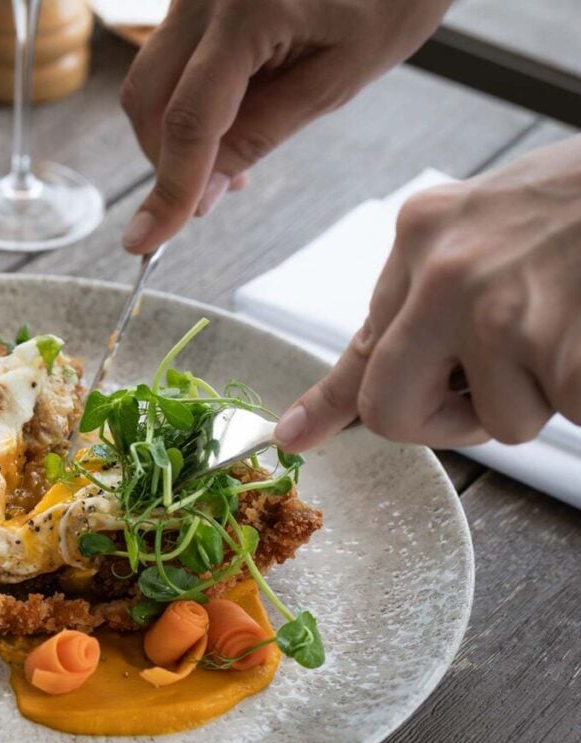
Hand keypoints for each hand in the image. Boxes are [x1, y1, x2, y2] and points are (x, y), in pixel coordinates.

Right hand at [119, 0, 451, 252]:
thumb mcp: (336, 79)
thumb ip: (260, 135)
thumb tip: (201, 194)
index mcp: (249, 8)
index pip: (189, 120)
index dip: (168, 190)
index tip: (145, 241)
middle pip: (148, 101)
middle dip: (168, 161)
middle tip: (217, 194)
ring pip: (148, 83)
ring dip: (176, 133)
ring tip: (235, 152)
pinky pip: (166, 60)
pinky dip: (185, 101)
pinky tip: (231, 112)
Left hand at [274, 136, 580, 451]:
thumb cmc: (579, 203)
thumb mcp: (480, 226)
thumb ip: (421, 296)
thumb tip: (363, 365)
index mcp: (422, 237)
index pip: (361, 348)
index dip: (327, 406)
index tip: (292, 438)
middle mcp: (448, 274)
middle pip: (394, 412)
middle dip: (443, 424)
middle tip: (491, 394)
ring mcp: (507, 313)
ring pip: (502, 423)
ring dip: (540, 396)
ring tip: (570, 324)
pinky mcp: (569, 354)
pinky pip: (569, 415)